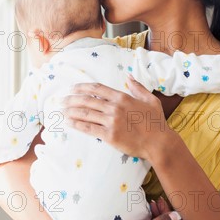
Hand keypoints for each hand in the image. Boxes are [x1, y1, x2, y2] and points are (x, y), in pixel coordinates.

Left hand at [61, 77, 176, 161]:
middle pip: (87, 100)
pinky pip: (89, 128)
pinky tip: (68, 122)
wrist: (159, 142)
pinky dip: (77, 124)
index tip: (71, 88)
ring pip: (85, 113)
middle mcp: (114, 108)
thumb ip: (138, 87)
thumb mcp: (151, 100)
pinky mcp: (109, 136)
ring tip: (60, 110)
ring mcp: (111, 122)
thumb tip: (128, 76)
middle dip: (71, 99)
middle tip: (60, 100)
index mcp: (122, 97)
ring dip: (70, 111)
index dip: (81, 87)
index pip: (97, 89)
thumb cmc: (156, 122)